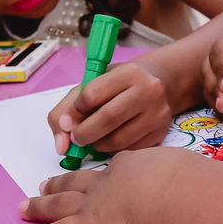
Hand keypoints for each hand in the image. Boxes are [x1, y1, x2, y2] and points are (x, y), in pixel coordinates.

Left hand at [18, 146, 202, 223]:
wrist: (178, 196)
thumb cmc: (191, 182)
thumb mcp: (185, 169)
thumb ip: (182, 176)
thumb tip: (196, 184)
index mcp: (133, 165)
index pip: (111, 168)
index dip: (96, 174)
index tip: (91, 175)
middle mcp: (107, 181)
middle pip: (77, 182)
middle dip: (59, 184)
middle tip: (43, 184)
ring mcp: (95, 204)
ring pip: (60, 204)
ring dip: (41, 206)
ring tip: (26, 206)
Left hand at [48, 62, 173, 154]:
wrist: (159, 83)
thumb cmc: (119, 85)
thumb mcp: (93, 84)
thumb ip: (66, 110)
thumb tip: (61, 145)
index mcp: (128, 72)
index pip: (91, 95)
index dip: (74, 112)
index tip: (69, 120)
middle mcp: (147, 91)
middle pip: (107, 119)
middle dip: (83, 134)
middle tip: (76, 138)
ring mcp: (157, 114)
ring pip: (118, 141)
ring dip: (97, 146)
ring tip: (94, 139)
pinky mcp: (161, 133)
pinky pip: (129, 151)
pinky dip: (113, 151)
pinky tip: (111, 140)